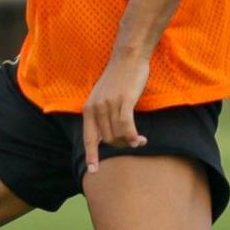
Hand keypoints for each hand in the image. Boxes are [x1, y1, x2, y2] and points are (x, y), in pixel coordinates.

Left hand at [81, 50, 151, 171]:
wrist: (127, 57)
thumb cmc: (119, 78)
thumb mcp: (103, 97)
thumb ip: (102, 115)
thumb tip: (106, 137)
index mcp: (89, 109)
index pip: (88, 138)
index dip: (91, 156)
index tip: (94, 172)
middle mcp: (96, 108)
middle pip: (108, 139)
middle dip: (121, 145)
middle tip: (133, 143)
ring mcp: (109, 105)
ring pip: (118, 134)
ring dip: (130, 141)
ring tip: (140, 141)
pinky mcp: (123, 101)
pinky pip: (127, 127)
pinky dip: (133, 136)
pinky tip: (140, 139)